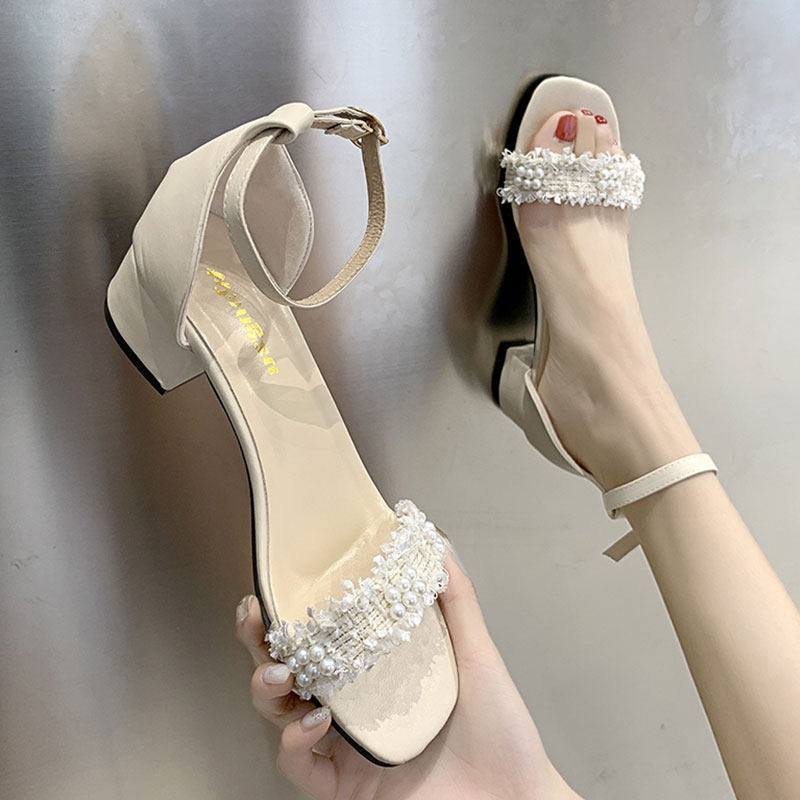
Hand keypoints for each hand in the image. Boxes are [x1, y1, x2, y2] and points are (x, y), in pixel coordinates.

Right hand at [235, 542, 581, 799]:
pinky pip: (299, 766)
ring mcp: (345, 749)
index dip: (293, 612)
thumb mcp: (476, 655)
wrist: (514, 796)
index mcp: (377, 675)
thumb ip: (456, 601)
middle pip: (288, 671)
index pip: (322, 638)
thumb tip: (437, 544)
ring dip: (267, 688)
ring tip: (280, 671)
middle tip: (257, 618)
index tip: (277, 585)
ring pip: (280, 716)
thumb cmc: (501, 732)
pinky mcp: (344, 789)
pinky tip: (316, 720)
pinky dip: (296, 741)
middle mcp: (354, 709)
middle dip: (261, 645)